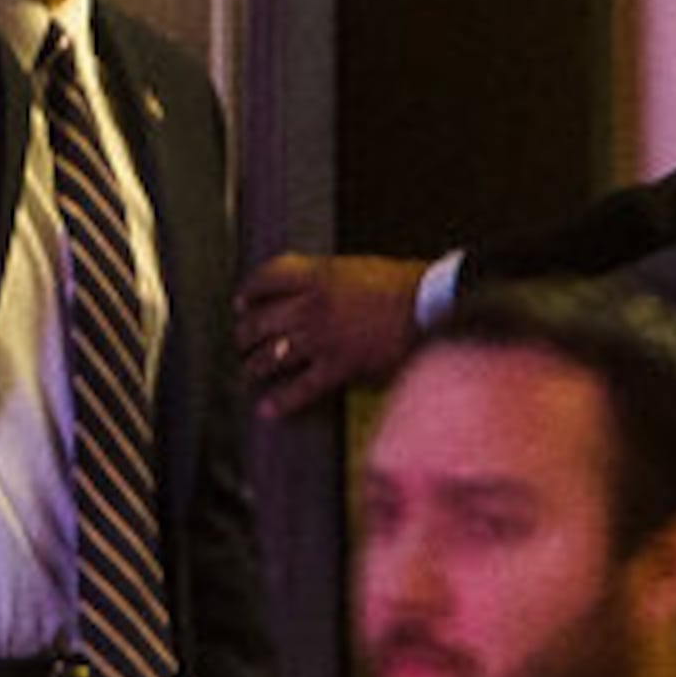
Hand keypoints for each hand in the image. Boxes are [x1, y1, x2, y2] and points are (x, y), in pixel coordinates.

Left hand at [236, 252, 432, 415]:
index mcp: (318, 275)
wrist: (433, 306)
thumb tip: (317, 291)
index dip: (250, 290)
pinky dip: (280, 400)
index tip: (242, 300)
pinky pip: (299, 388)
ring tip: (250, 371)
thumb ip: (332, 280)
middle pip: (260, 320)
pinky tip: (267, 407)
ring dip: (254, 365)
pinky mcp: (338, 368)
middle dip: (245, 332)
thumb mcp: (362, 268)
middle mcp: (312, 306)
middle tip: (242, 339)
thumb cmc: (409, 285)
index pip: (267, 278)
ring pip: (270, 355)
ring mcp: (322, 339)